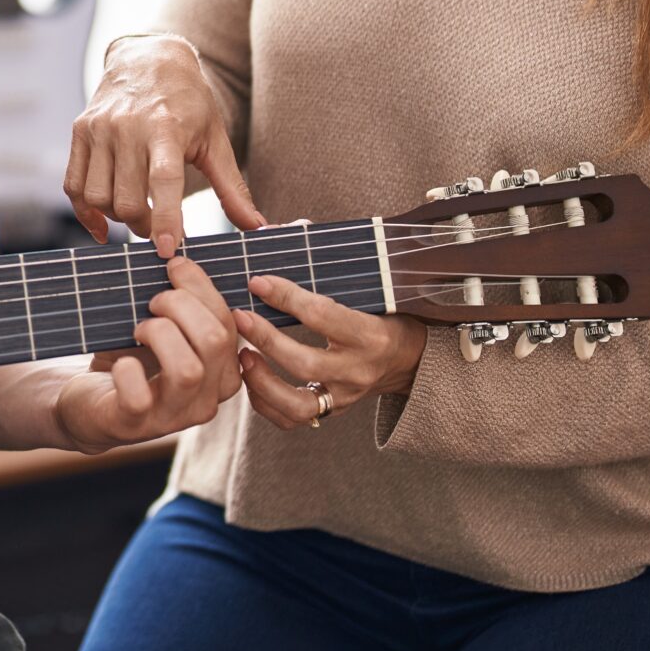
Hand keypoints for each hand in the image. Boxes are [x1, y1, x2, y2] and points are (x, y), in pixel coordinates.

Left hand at [53, 254, 242, 453]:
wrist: (87, 403)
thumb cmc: (130, 359)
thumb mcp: (161, 329)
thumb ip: (179, 304)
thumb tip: (179, 256)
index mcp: (221, 374)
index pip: (230, 324)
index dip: (202, 287)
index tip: (174, 264)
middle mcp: (206, 400)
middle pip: (215, 341)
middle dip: (181, 305)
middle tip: (152, 300)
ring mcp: (172, 418)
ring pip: (188, 369)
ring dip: (159, 333)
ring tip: (138, 328)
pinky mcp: (133, 426)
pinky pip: (140, 398)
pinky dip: (127, 372)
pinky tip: (120, 363)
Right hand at [64, 33, 265, 256]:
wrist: (148, 58)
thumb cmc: (188, 102)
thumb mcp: (215, 138)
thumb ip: (231, 187)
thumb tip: (257, 228)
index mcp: (166, 127)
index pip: (163, 180)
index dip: (166, 217)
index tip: (168, 249)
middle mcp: (127, 127)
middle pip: (126, 198)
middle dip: (143, 226)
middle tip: (158, 230)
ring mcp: (99, 129)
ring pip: (97, 197)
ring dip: (116, 219)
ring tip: (135, 216)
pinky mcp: (80, 131)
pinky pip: (73, 185)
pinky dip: (85, 213)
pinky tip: (103, 224)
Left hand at [232, 274, 426, 428]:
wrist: (410, 360)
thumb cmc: (383, 313)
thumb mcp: (368, 286)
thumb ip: (324, 261)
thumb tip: (279, 231)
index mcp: (371, 334)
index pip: (324, 315)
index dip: (287, 296)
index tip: (257, 281)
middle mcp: (359, 370)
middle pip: (306, 363)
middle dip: (266, 339)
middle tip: (238, 317)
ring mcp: (346, 397)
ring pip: (298, 404)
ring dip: (262, 381)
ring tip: (241, 356)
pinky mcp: (333, 412)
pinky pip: (293, 419)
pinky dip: (265, 403)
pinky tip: (249, 378)